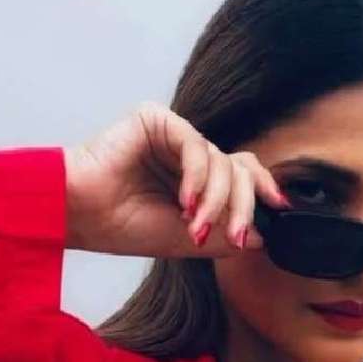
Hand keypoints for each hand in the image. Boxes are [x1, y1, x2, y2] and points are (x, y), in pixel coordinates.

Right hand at [63, 101, 290, 258]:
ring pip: (221, 160)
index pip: (243, 175)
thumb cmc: (124, 226)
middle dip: (243, 206)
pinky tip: (185, 201)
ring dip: (215, 200)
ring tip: (194, 226)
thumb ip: (225, 234)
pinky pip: (195, 144)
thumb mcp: (186, 240)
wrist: (82, 215)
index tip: (280, 209)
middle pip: (239, 168)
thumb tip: (265, 235)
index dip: (264, 189)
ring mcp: (174, 136)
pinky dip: (197, 176)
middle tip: (236, 236)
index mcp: (197, 180)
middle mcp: (188, 155)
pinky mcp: (157, 120)